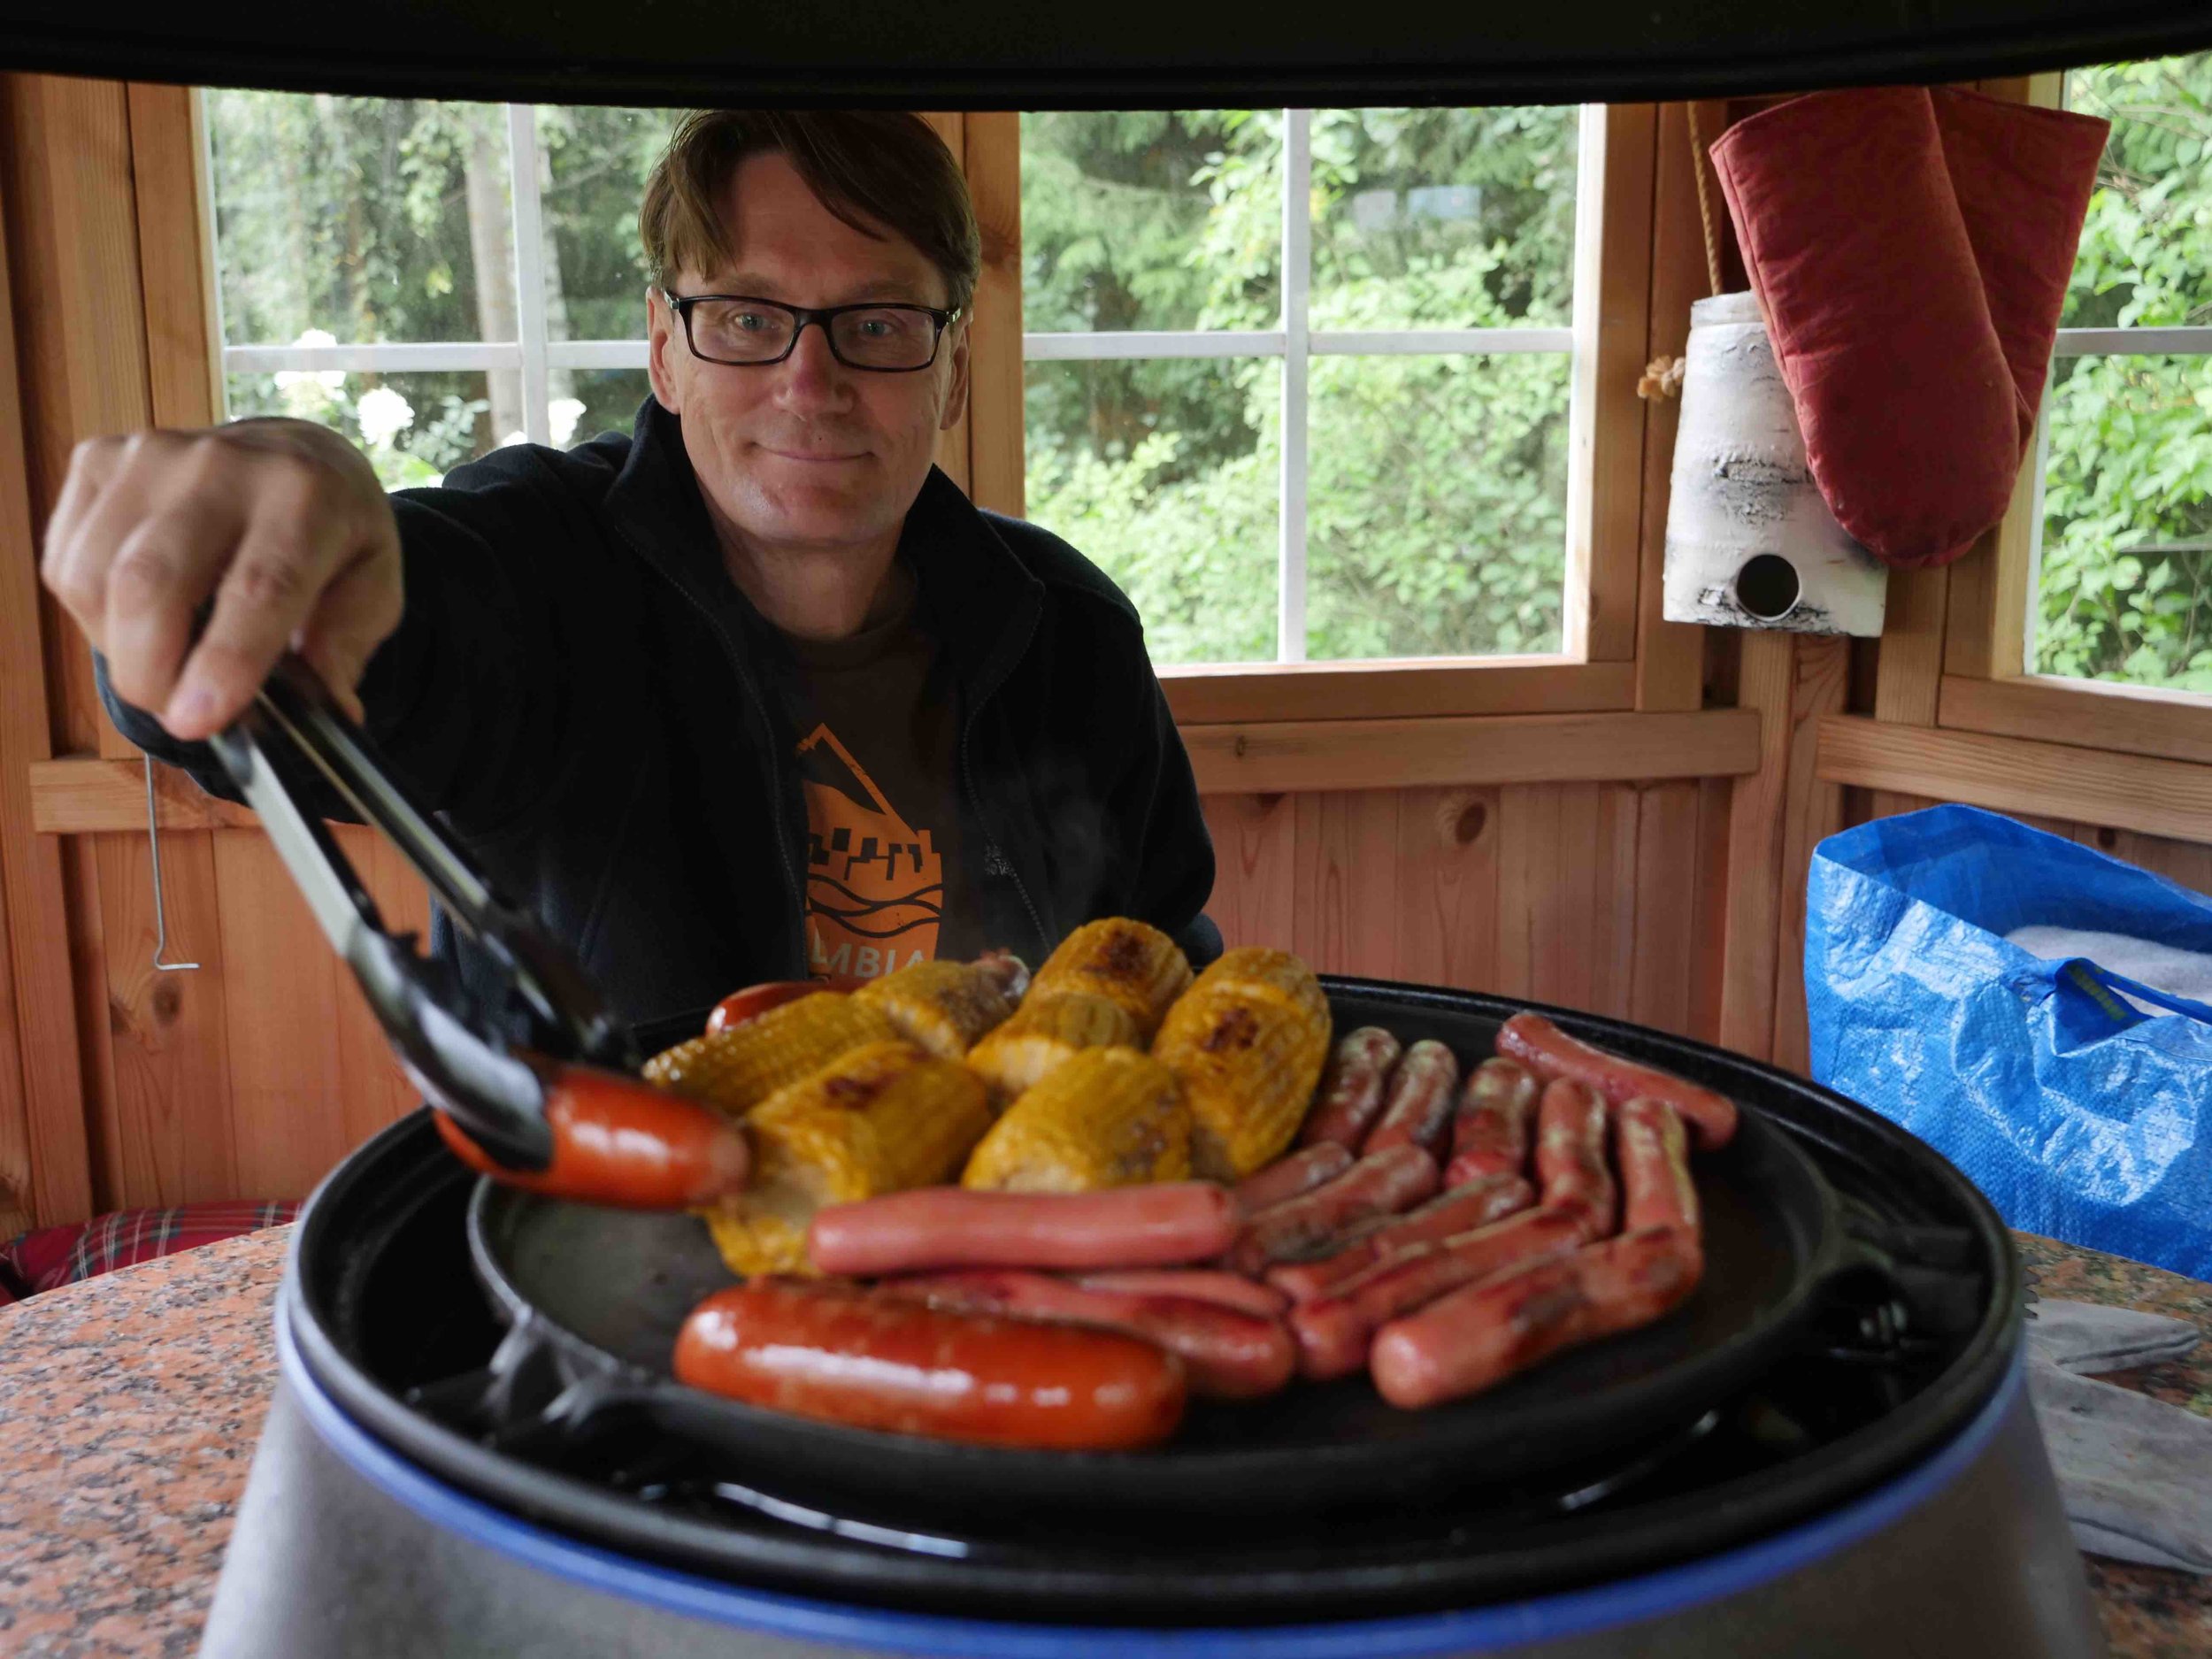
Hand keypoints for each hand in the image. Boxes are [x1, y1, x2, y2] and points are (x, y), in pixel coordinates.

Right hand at [40, 419, 402, 739]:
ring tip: (168, 661)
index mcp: (307, 497)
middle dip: (151, 672)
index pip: (259, 586)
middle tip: (177, 717)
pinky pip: (67, 564)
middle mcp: (222, 465)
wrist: (293, 455)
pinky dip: (94, 615)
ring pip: (95, 579)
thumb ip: (347, 647)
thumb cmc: (333, 533)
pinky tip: (141, 615)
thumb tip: (329, 713)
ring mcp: (149, 457)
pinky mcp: (96, 461)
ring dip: (121, 648)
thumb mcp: (373, 586)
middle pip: (151, 581)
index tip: (198, 720)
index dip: (225, 661)